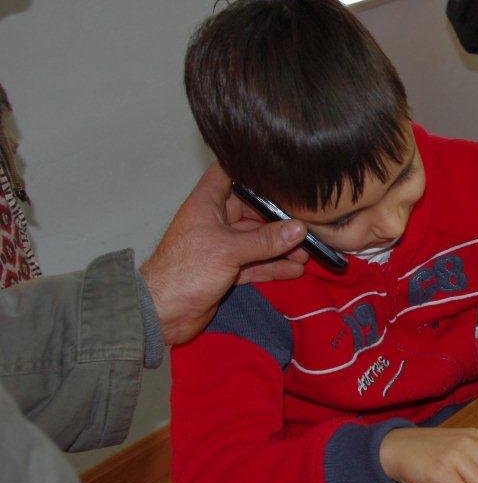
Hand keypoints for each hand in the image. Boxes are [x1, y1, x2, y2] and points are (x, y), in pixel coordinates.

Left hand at [140, 163, 308, 345]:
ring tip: (309, 252)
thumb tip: (299, 229)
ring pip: (257, 240)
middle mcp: (215, 221)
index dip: (250, 169)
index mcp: (207, 204)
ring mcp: (222, 247)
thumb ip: (265, 241)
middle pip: (252, 211)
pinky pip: (255, 263)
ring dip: (280, 246)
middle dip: (279, 218)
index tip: (280, 171)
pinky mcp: (227, 270)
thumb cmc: (187, 270)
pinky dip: (273, 266)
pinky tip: (295, 270)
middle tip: (308, 222)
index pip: (228, 174)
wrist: (163, 313)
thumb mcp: (229, 251)